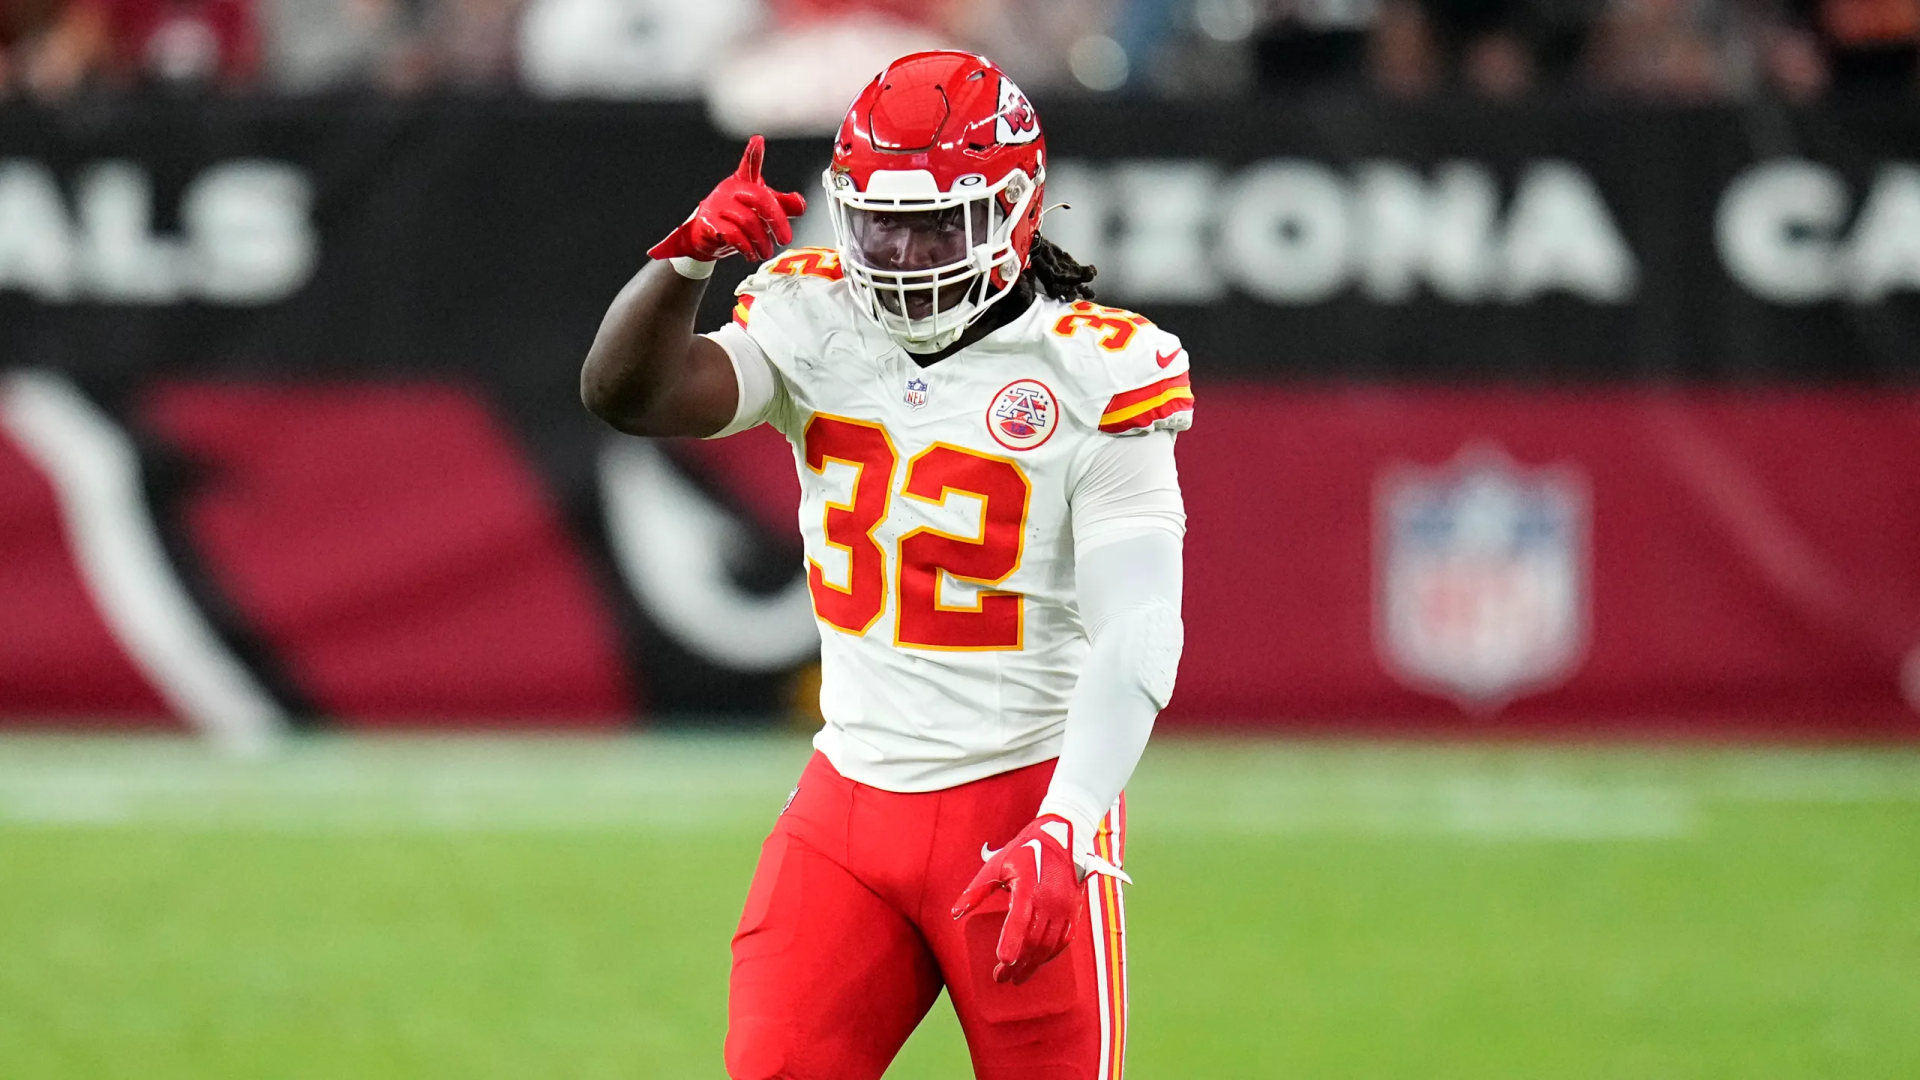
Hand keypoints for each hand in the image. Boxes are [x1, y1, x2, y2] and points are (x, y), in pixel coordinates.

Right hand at [648, 135, 806, 263]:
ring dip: (762, 241)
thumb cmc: (736, 218)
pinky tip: (751, 254)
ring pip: (748, 221)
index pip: (749, 164)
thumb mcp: (761, 210)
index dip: (754, 153)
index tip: (758, 140)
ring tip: (766, 252)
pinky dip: (747, 247)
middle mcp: (730, 190)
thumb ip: (783, 205)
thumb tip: (800, 203)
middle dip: (777, 221)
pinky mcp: (709, 223)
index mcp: (743, 182)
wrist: (706, 237)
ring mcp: (718, 205)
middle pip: (760, 198)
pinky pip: (733, 235)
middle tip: (785, 238)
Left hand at [951, 815, 1081, 984]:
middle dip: (1017, 964)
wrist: (1061, 837)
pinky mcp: (1074, 911)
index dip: (1010, 942)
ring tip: (1017, 977)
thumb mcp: (996, 866)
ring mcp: (1064, 907)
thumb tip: (956, 913)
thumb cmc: (1024, 851)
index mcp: (1028, 888)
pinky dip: (1050, 955)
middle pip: (1033, 941)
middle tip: (1002, 978)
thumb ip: (976, 891)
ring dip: (1033, 964)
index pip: (1019, 921)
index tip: (1002, 962)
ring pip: (1049, 945)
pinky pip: (1063, 941)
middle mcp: (1049, 900)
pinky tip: (1038, 963)